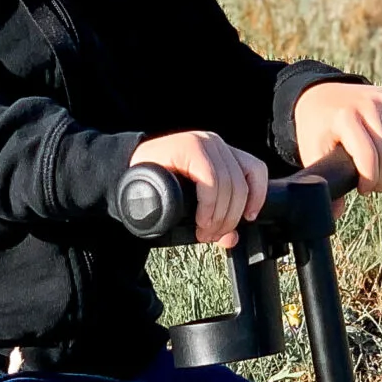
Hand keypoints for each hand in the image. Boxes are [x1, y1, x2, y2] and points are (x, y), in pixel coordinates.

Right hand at [126, 130, 267, 246]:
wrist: (125, 178)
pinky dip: (209, 206)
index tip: (247, 219)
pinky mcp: (189, 148)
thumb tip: (231, 239)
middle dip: (230, 217)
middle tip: (213, 236)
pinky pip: (211, 181)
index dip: (256, 197)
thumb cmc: (158, 190)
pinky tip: (200, 220)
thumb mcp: (192, 205)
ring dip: (219, 216)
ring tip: (204, 232)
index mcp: (221, 152)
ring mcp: (202, 143)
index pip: (255, 171)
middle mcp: (215, 143)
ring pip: (228, 185)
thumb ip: (215, 217)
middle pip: (241, 184)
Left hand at [293, 83, 381, 199]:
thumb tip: (334, 214)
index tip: (363, 190)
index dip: (370, 180)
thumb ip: (324, 181)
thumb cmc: (317, 128)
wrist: (321, 95)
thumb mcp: (313, 153)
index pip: (369, 156)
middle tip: (373, 187)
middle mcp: (368, 104)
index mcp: (346, 117)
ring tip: (381, 176)